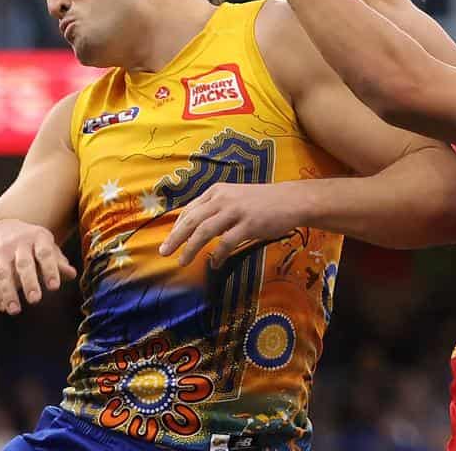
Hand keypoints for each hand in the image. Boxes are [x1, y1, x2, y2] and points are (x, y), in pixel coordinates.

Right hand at [0, 218, 76, 315]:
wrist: (1, 229)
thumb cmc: (33, 243)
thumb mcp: (47, 246)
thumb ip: (59, 262)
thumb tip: (72, 274)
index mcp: (38, 238)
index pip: (45, 253)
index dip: (50, 270)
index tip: (54, 287)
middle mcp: (18, 244)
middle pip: (23, 264)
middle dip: (29, 282)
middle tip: (35, 300)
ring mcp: (1, 254)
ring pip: (3, 274)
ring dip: (8, 293)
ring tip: (15, 311)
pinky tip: (3, 308)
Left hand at [158, 182, 307, 268]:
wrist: (292, 200)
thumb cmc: (263, 202)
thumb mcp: (235, 198)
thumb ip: (216, 210)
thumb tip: (197, 229)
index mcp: (217, 191)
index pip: (189, 210)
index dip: (176, 227)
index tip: (169, 240)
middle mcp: (223, 198)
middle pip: (192, 220)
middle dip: (175, 238)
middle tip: (164, 252)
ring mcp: (236, 211)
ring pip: (204, 231)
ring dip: (190, 248)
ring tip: (182, 261)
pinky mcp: (248, 224)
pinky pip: (226, 242)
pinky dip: (217, 255)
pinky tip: (214, 264)